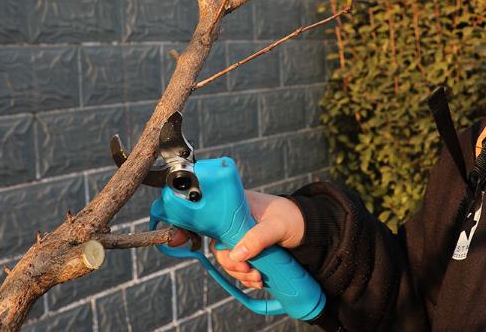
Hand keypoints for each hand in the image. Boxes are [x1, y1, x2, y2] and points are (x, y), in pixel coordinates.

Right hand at [169, 190, 304, 288]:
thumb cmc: (293, 218)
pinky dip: (246, 277)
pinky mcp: (247, 251)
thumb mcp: (277, 226)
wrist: (310, 231)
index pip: (205, 213)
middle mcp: (233, 221)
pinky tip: (259, 279)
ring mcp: (239, 236)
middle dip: (229, 262)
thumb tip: (237, 254)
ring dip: (240, 272)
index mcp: (235, 206)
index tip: (174, 238)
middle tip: (248, 270)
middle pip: (216, 245)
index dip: (187, 225)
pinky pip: (238, 267)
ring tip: (258, 276)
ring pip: (227, 259)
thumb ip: (258, 238)